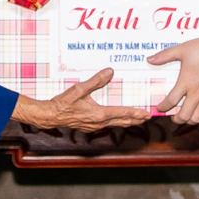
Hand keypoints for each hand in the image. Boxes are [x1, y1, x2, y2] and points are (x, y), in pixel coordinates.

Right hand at [11, 69, 145, 132]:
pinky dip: (117, 122)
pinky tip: (117, 120)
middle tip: (148, 117)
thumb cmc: (63, 103)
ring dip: (128, 122)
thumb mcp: (79, 88)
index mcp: (99, 114)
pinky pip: (108, 125)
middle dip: (136, 119)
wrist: (51, 115)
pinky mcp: (89, 127)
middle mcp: (99, 122)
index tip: (147, 113)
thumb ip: (96, 80)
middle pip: (123, 122)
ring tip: (137, 119)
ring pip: (116, 125)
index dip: (136, 113)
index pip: (123, 113)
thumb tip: (109, 72)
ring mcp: (94, 126)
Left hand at [148, 35, 198, 126]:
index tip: (159, 108)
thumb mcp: (184, 48)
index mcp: (186, 81)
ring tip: (186, 118)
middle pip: (184, 115)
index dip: (163, 107)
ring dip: (189, 121)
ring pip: (197, 118)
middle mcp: (197, 93)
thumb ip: (166, 55)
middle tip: (173, 116)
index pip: (171, 101)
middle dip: (176, 118)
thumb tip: (150, 59)